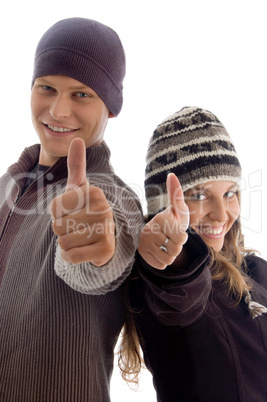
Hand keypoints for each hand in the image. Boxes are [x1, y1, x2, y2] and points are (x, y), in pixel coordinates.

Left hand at [50, 138, 114, 265]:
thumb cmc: (86, 210)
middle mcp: (103, 209)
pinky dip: (71, 256)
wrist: (104, 238)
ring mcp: (106, 230)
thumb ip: (77, 165)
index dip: (57, 213)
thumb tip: (77, 139)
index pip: (54, 207)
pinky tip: (82, 250)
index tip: (72, 212)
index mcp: (94, 192)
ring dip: (66, 244)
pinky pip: (71, 256)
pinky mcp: (105, 250)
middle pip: (57, 226)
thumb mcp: (79, 188)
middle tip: (77, 227)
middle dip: (62, 230)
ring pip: (63, 242)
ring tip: (80, 237)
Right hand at [138, 173, 188, 268]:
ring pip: (168, 260)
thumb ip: (177, 195)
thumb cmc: (174, 221)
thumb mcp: (179, 210)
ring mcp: (143, 243)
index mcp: (160, 218)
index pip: (182, 239)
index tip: (176, 230)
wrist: (159, 234)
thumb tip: (171, 174)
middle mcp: (149, 230)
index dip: (183, 237)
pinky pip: (160, 265)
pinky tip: (159, 251)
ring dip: (171, 255)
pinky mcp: (141, 255)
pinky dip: (162, 261)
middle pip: (175, 251)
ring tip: (165, 244)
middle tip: (171, 238)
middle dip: (177, 247)